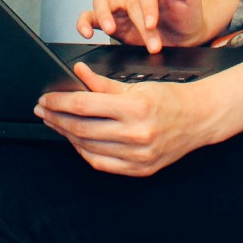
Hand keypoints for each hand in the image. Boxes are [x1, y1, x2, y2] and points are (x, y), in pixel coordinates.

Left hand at [35, 62, 222, 175]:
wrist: (198, 118)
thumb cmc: (170, 99)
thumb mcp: (136, 85)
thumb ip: (103, 82)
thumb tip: (78, 73)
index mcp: (135, 107)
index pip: (84, 105)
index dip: (59, 102)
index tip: (46, 99)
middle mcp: (137, 134)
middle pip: (82, 128)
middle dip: (56, 119)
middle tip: (43, 111)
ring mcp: (137, 156)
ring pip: (88, 147)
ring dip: (66, 135)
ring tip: (56, 123)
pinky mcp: (139, 170)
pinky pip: (101, 163)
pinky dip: (84, 151)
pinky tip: (75, 140)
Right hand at [77, 0, 209, 53]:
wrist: (185, 35)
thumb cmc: (187, 13)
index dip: (147, 5)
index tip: (153, 23)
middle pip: (129, 1)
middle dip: (141, 25)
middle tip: (153, 45)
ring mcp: (119, 5)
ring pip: (102, 3)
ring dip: (105, 17)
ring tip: (110, 29)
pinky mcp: (111, 22)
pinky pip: (90, 17)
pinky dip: (84, 23)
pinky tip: (87, 32)